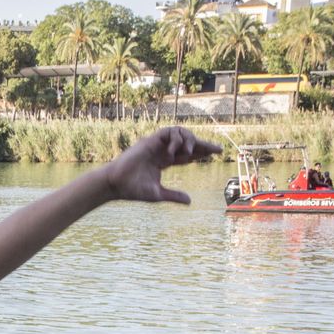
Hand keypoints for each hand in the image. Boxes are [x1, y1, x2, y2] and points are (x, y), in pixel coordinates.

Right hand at [103, 127, 221, 204]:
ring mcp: (156, 145)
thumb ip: (174, 195)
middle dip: (203, 144)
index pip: (187, 154)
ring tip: (188, 153)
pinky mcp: (150, 141)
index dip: (201, 152)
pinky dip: (175, 139)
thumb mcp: (158, 194)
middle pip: (187, 142)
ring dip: (188, 141)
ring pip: (179, 133)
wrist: (116, 185)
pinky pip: (168, 132)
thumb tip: (190, 200)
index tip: (217, 153)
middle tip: (217, 150)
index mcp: (164, 161)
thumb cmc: (133, 190)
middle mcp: (162, 151)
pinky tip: (173, 153)